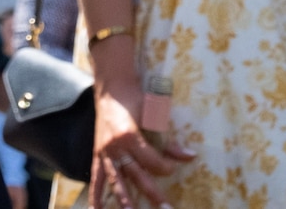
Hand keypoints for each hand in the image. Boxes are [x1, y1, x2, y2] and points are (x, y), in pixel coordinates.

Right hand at [90, 83, 191, 208]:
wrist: (111, 88)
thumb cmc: (134, 99)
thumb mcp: (153, 116)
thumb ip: (168, 140)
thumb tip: (190, 156)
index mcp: (129, 135)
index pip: (150, 159)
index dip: (163, 166)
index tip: (173, 170)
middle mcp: (115, 147)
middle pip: (136, 175)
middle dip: (152, 193)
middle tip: (167, 208)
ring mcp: (104, 152)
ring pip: (116, 181)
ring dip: (124, 201)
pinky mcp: (97, 155)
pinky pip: (96, 178)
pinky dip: (96, 195)